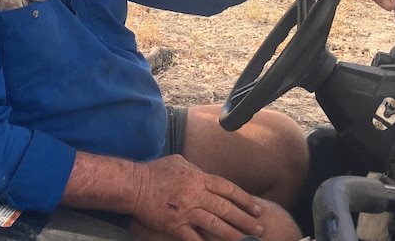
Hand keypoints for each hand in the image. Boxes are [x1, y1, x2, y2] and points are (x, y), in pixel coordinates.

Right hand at [129, 155, 265, 240]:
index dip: (244, 199)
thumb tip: (208, 175)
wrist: (133, 185)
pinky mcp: (175, 226)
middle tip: (261, 229)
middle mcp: (195, 194)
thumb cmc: (155, 171)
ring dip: (234, 235)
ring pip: (216, 225)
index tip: (257, 209)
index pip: (228, 189)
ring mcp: (186, 211)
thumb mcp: (179, 162)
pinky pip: (195, 239)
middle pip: (226, 208)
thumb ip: (196, 169)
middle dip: (246, 220)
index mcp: (198, 177)